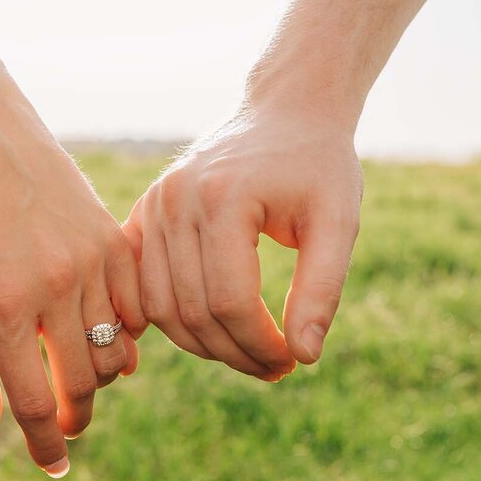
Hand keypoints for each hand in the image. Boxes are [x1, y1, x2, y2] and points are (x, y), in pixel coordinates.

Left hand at [0, 51, 145, 474]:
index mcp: (2, 304)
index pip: (35, 401)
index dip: (45, 445)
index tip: (52, 467)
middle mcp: (54, 285)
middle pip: (84, 385)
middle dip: (75, 416)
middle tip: (64, 423)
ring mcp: (92, 261)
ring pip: (116, 354)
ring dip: (99, 378)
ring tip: (77, 376)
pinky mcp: (117, 242)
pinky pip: (137, 313)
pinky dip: (123, 335)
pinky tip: (98, 331)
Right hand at [124, 108, 361, 378]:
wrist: (286, 112)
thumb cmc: (319, 166)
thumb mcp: (338, 222)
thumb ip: (322, 289)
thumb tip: (304, 357)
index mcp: (223, 198)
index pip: (230, 302)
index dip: (260, 346)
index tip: (293, 362)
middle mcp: (176, 200)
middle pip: (191, 312)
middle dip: (235, 354)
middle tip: (276, 368)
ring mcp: (153, 205)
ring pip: (160, 309)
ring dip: (203, 346)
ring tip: (249, 355)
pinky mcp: (143, 213)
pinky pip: (142, 287)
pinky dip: (169, 321)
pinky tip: (211, 335)